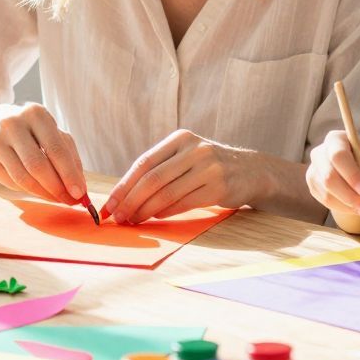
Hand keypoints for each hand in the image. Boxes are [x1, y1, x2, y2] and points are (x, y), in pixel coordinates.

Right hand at [0, 103, 86, 204]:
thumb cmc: (32, 131)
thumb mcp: (53, 134)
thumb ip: (70, 158)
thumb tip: (80, 189)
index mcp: (35, 114)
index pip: (56, 149)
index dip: (69, 174)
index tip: (79, 193)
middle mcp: (12, 124)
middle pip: (38, 166)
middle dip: (56, 188)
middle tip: (69, 200)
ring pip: (23, 178)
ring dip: (43, 193)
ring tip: (56, 198)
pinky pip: (11, 182)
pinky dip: (28, 191)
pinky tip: (38, 190)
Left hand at [101, 130, 257, 223]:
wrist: (250, 171)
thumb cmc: (208, 167)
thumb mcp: (186, 157)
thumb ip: (160, 169)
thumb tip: (123, 195)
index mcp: (180, 139)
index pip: (144, 163)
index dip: (123, 186)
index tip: (108, 204)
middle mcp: (194, 150)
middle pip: (153, 178)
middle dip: (130, 200)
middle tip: (116, 217)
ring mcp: (208, 167)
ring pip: (166, 193)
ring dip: (145, 210)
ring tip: (132, 221)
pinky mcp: (219, 187)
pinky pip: (184, 203)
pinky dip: (165, 213)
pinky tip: (155, 218)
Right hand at [306, 130, 359, 221]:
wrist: (359, 178)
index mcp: (336, 140)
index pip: (338, 156)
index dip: (352, 174)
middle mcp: (319, 153)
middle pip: (329, 177)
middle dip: (349, 194)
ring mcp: (313, 170)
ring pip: (327, 193)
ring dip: (348, 203)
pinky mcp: (313, 186)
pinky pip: (326, 202)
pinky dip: (343, 207)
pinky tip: (354, 205)